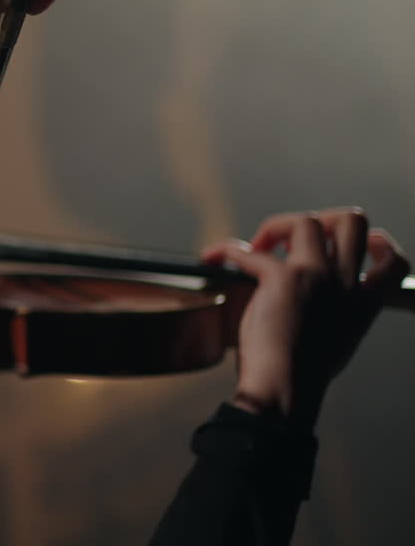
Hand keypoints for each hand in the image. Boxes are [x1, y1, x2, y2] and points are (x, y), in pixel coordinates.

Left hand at [202, 208, 408, 425]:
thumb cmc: (302, 376)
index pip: (395, 262)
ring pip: (306, 221)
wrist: (285, 391)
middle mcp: (345, 284)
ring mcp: (315, 277)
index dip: (380, 243)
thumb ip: (335, 315)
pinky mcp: (280, 279)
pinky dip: (226, 250)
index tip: (352, 246)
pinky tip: (214, 258)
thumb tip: (314, 300)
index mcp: (363, 304)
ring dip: (276, 227)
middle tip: (294, 240)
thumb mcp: (336, 343)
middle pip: (352, 221)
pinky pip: (249, 251)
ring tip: (257, 248)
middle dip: (321, 219)